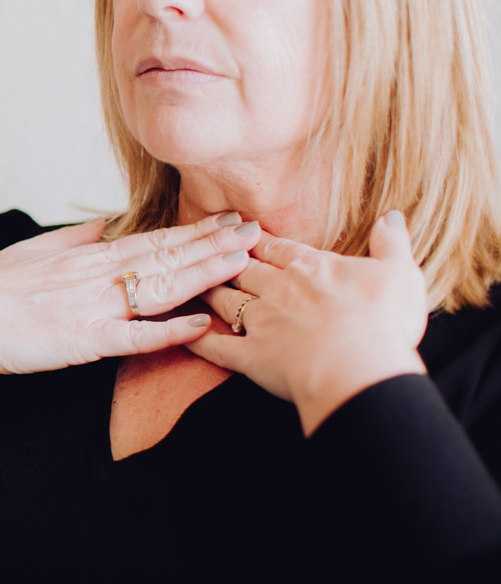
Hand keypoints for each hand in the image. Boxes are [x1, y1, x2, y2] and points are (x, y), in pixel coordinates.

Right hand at [0, 212, 260, 374]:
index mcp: (86, 255)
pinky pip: (134, 336)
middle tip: (259, 231)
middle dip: (216, 244)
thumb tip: (108, 225)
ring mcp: (91, 307)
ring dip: (205, 274)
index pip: (153, 239)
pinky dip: (170, 331)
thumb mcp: (34, 250)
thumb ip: (76, 239)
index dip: (196, 230)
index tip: (231, 219)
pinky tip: (202, 325)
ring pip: (160, 288)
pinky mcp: (83, 341)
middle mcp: (95, 276)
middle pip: (167, 257)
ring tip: (244, 263)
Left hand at [187, 211, 427, 434]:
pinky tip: (183, 335)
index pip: (278, 248)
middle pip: (244, 269)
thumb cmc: (384, 321)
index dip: (258, 239)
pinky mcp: (250, 357)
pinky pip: (217, 348)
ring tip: (193, 283)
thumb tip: (392, 216)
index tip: (242, 231)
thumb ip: (391, 243)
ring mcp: (260, 322)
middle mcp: (278, 289)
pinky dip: (198, 340)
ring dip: (208, 291)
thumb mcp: (399, 274)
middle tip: (208, 251)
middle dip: (225, 259)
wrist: (360, 368)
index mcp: (310, 267)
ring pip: (225, 300)